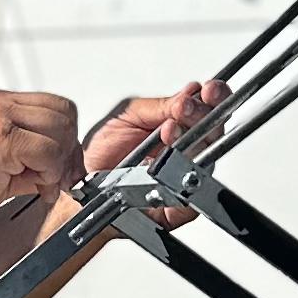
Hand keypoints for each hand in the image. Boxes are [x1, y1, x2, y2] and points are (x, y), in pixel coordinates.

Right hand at [0, 88, 84, 229]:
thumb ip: (22, 163)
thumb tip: (52, 173)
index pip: (50, 106)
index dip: (63, 136)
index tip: (60, 166)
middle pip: (62, 112)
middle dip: (68, 149)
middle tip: (58, 178)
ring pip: (60, 128)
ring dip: (59, 161)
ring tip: (41, 184)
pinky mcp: (1, 138)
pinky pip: (48, 151)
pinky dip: (50, 172)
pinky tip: (35, 187)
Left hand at [84, 81, 224, 220]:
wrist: (83, 185)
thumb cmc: (102, 151)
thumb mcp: (128, 115)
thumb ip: (160, 106)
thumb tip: (189, 95)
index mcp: (178, 124)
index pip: (208, 108)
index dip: (214, 97)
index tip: (209, 90)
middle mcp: (185, 150)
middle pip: (213, 131)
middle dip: (202, 114)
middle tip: (184, 108)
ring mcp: (183, 177)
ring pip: (205, 160)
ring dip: (190, 141)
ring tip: (169, 131)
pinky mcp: (177, 207)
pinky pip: (193, 198)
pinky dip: (183, 179)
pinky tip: (170, 163)